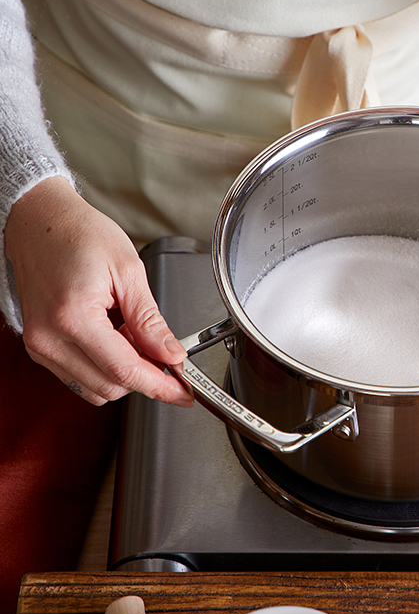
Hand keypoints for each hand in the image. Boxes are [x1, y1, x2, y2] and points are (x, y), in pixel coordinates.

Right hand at [5, 177, 193, 406]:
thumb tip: (171, 354)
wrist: (39, 221)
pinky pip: (79, 376)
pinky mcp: (39, 346)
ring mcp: (40, 345)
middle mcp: (50, 338)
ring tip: (134, 334)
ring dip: (124, 373)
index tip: (184, 392)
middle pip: (110, 385)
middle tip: (167, 354)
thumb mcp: (129, 271)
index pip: (124, 370)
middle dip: (145, 377)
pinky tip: (116, 339)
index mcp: (74, 317)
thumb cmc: (79, 235)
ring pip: (95, 388)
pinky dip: (105, 367)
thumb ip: (151, 320)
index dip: (160, 385)